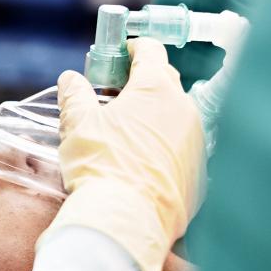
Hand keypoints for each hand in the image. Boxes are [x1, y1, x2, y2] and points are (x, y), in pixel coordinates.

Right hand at [41, 38, 205, 270]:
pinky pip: (182, 148)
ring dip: (155, 117)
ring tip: (127, 134)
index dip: (133, 48)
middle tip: (116, 95)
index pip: (151, 51)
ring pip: (176, 117)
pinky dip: (165, 147)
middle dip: (142, 83)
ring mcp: (196, 141)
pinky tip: (143, 162)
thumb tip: (71, 79)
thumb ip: (75, 96)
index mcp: (156, 89)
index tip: (121, 54)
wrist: (127, 222)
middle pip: (165, 82)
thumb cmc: (102, 167)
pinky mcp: (199, 172)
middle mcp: (184, 109)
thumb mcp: (78, 125)